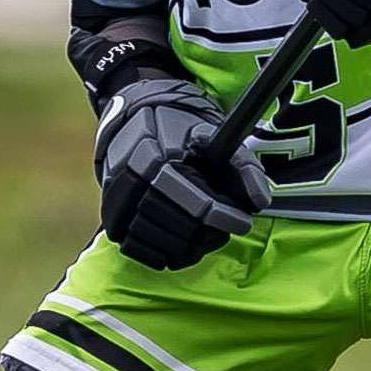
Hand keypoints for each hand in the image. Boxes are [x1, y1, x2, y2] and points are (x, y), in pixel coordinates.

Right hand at [93, 78, 270, 269]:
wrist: (136, 116)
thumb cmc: (180, 128)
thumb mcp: (215, 135)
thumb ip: (243, 166)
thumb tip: (260, 202)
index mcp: (159, 158)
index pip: (197, 204)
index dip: (225, 217)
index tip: (243, 222)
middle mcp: (134, 180)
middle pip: (178, 227)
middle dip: (208, 236)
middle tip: (224, 232)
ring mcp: (118, 199)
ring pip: (157, 241)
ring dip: (187, 248)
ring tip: (205, 239)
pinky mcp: (110, 214)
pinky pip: (134, 246)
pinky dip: (159, 254)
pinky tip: (178, 248)